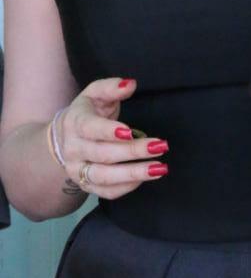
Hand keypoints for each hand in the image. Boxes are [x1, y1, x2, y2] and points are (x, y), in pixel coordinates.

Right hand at [56, 78, 169, 198]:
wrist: (63, 137)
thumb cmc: (86, 112)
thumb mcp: (94, 93)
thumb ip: (111, 87)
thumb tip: (130, 84)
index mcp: (75, 123)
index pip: (90, 128)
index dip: (109, 131)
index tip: (130, 131)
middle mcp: (74, 149)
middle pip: (103, 154)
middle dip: (133, 151)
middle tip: (160, 146)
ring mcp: (78, 170)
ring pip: (104, 177)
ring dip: (133, 174)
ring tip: (159, 168)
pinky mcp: (86, 185)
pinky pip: (106, 192)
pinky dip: (126, 187)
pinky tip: (145, 177)